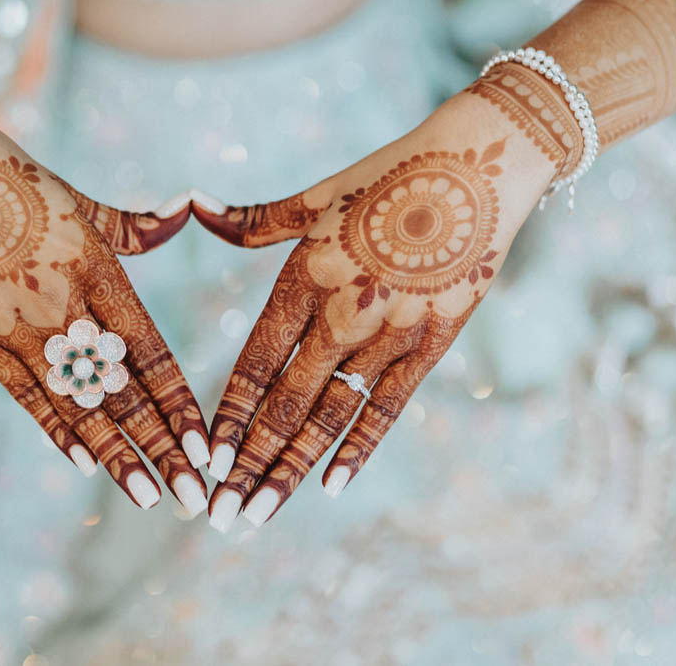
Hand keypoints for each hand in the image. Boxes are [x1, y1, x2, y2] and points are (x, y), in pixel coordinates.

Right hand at [0, 62, 210, 514]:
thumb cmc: (11, 176)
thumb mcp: (81, 199)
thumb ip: (138, 224)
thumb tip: (187, 211)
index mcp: (96, 268)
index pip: (151, 354)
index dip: (180, 406)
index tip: (208, 449)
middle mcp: (61, 305)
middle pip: (121, 393)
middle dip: (162, 449)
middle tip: (194, 497)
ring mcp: (14, 326)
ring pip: (76, 406)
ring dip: (116, 456)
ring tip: (149, 496)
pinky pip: (24, 395)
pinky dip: (56, 430)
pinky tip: (85, 465)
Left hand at [192, 70, 573, 529]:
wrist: (482, 160)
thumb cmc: (388, 173)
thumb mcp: (315, 195)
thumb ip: (251, 221)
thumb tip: (192, 208)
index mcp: (305, 275)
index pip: (255, 361)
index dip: (229, 415)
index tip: (205, 458)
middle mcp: (342, 312)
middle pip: (285, 403)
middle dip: (248, 463)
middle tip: (219, 515)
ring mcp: (391, 331)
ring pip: (330, 415)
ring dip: (291, 468)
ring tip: (258, 513)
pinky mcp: (435, 341)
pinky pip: (389, 406)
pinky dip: (359, 447)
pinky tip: (332, 485)